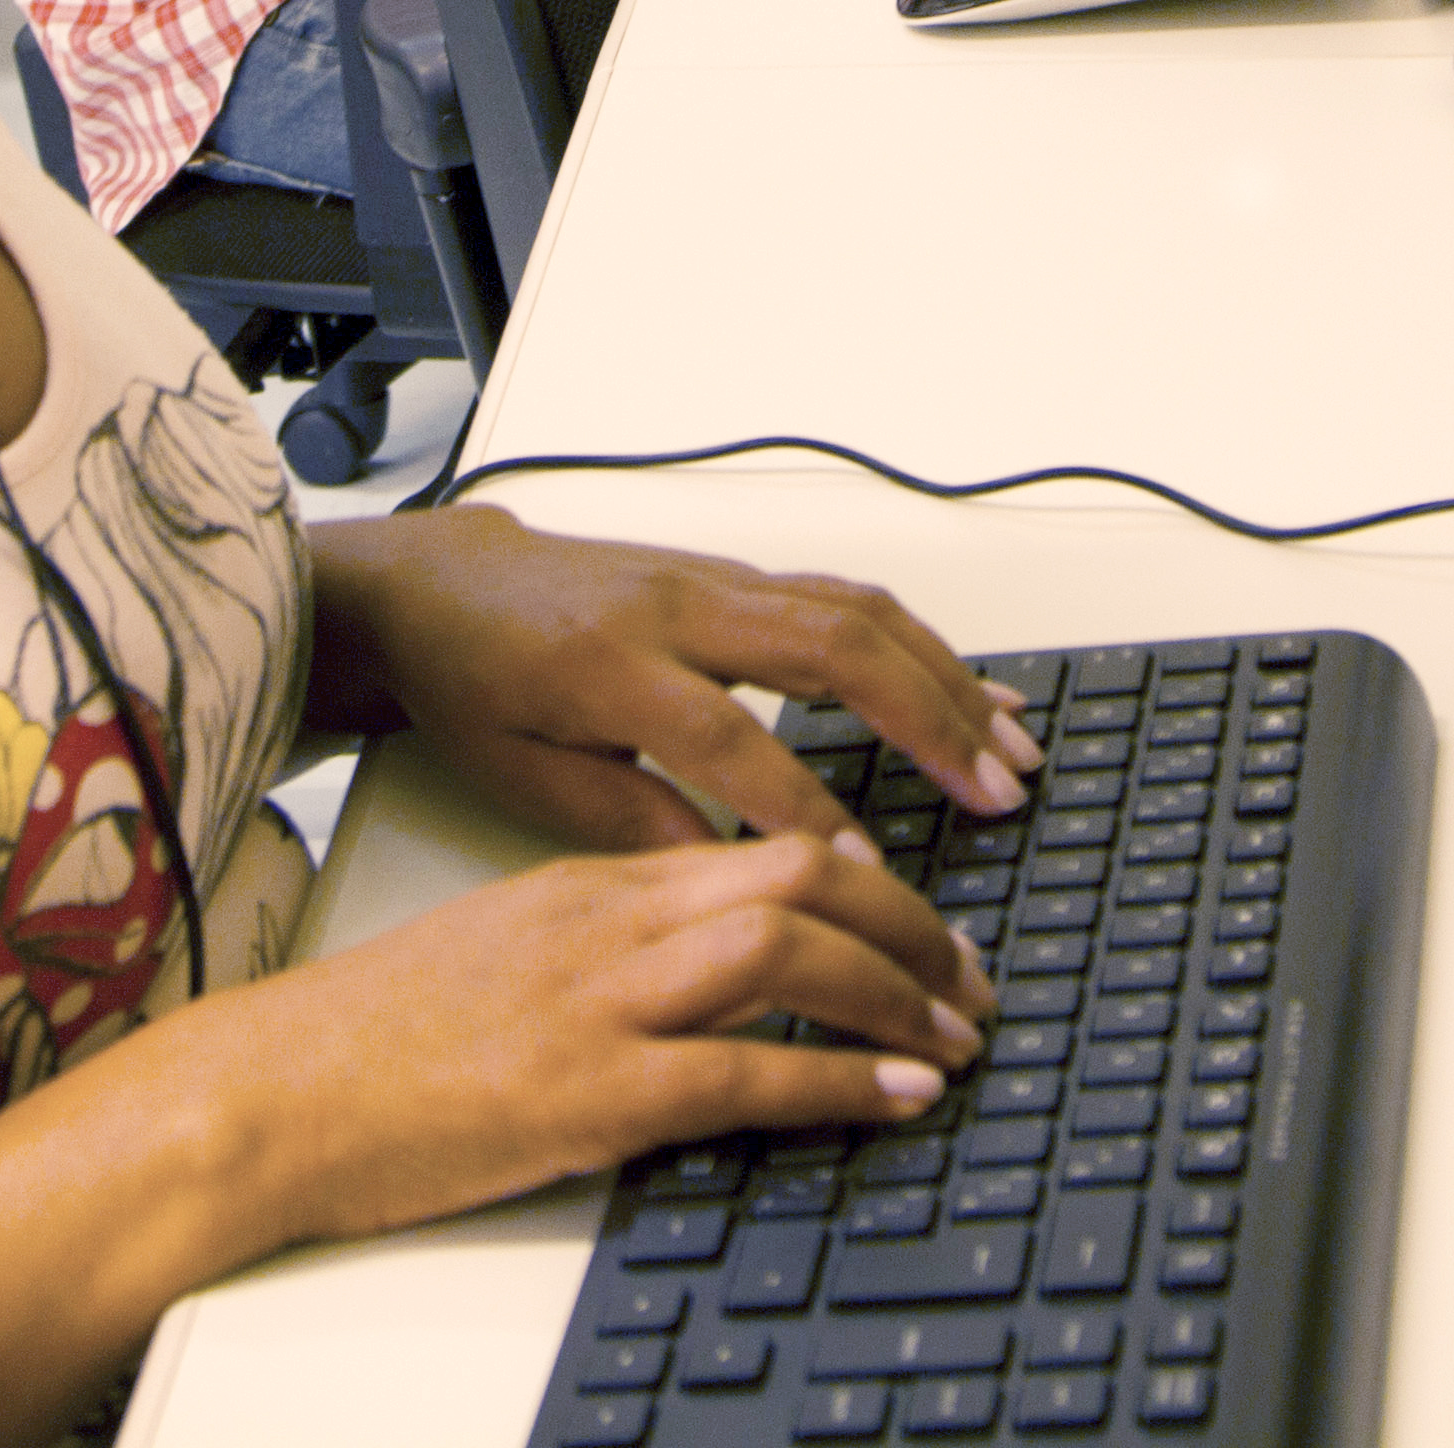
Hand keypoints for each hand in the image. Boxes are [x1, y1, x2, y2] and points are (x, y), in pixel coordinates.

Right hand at [189, 829, 997, 1248]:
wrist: (274, 1089)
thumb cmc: (378, 1033)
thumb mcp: (508, 947)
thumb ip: (607, 937)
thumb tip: (700, 950)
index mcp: (593, 882)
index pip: (764, 842)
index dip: (867, 876)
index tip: (923, 920)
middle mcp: (610, 922)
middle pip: (802, 880)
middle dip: (913, 927)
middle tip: (975, 978)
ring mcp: (601, 1000)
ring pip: (788, 951)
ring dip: (899, 993)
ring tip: (962, 1033)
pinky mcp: (588, 1089)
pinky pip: (744, 1069)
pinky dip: (840, 1079)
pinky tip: (897, 1095)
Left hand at [309, 508, 1043, 850]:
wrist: (439, 585)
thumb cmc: (473, 686)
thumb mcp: (523, 778)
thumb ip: (629, 824)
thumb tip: (734, 880)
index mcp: (612, 669)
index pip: (732, 743)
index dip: (806, 812)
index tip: (871, 880)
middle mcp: (677, 608)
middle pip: (831, 648)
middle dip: (928, 723)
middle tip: (997, 794)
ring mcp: (713, 581)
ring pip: (856, 612)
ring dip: (947, 678)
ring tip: (1014, 748)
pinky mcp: (733, 575)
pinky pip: (846, 598)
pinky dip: (920, 643)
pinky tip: (972, 687)